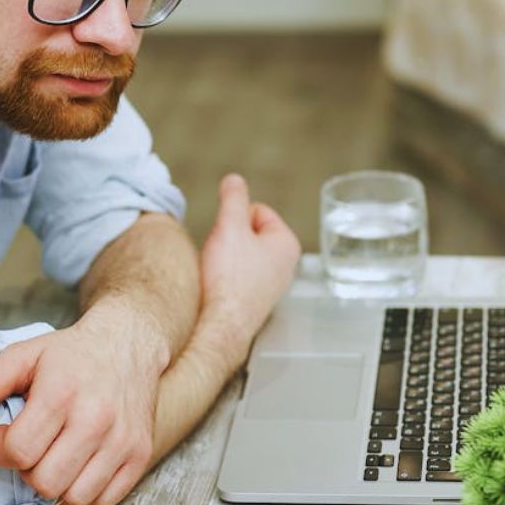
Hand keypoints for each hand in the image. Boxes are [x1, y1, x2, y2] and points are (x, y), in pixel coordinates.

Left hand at [0, 307, 166, 504]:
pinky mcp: (139, 455)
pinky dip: (84, 496)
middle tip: (31, 448)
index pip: (20, 452)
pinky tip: (74, 470)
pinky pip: (105, 501)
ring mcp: (121, 440)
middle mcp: (95, 419)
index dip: (3, 450)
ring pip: (75, 497)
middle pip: (46, 481)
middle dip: (28, 471)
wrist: (128, 342)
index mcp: (61, 393)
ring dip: (56, 485)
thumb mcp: (25, 355)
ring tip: (52, 458)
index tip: (7, 435)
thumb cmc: (70, 353)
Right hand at [196, 174, 299, 360]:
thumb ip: (233, 198)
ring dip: (227, 257)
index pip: (257, 210)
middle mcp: (286, 264)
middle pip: (249, 231)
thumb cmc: (229, 279)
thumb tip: (234, 180)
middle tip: (221, 255)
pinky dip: (226, 276)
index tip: (226, 236)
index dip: (234, 218)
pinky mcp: (256, 299)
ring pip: (242, 254)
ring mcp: (272, 284)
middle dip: (231, 237)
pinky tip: (219, 286)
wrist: (221, 325)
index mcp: (286, 243)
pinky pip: (238, 275)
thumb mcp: (229, 226)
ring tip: (219, 272)